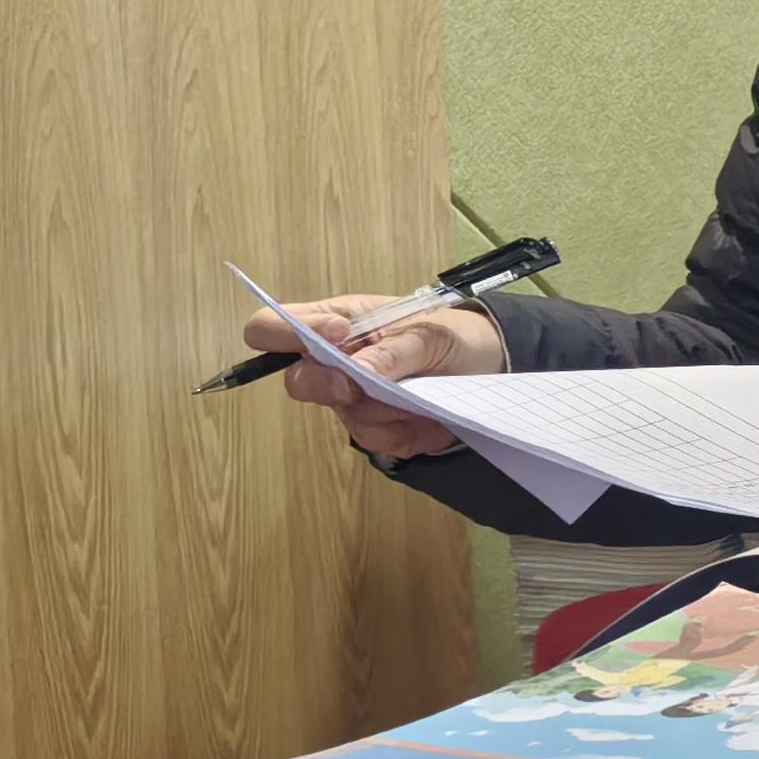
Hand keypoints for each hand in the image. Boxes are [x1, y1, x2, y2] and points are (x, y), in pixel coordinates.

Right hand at [245, 295, 502, 461]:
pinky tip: (424, 413)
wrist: (488, 366)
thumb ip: (392, 350)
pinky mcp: (375, 428)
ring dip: (383, 407)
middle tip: (359, 384)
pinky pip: (374, 437)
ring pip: (343, 414)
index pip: (270, 326)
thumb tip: (356, 372)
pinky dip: (402, 428)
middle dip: (327, 386)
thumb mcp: (430, 333)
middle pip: (296, 382)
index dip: (284, 334)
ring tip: (419, 389)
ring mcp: (351, 398)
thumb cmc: (451, 334)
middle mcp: (333, 361)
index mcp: (335, 321)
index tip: (335, 336)